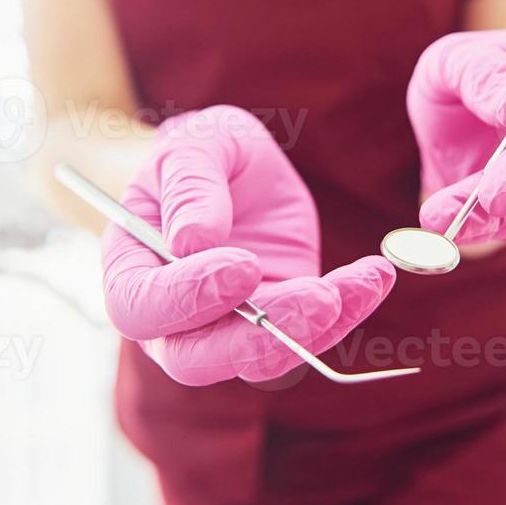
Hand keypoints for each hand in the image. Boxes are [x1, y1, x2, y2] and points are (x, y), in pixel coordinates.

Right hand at [101, 106, 394, 385]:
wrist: (239, 168)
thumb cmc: (204, 153)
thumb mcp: (196, 145)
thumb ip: (190, 186)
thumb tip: (193, 242)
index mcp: (131, 269)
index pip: (141, 307)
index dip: (187, 297)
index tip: (241, 267)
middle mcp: (170, 316)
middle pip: (195, 359)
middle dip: (258, 338)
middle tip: (317, 299)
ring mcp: (225, 328)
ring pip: (261, 358)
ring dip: (315, 329)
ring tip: (361, 282)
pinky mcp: (276, 323)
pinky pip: (308, 335)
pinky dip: (347, 311)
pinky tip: (374, 277)